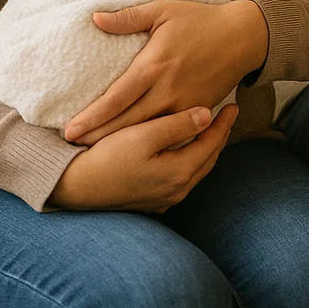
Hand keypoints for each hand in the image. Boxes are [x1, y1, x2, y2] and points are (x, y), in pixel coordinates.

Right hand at [50, 103, 238, 211]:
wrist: (74, 187)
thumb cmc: (107, 157)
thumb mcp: (143, 135)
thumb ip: (178, 125)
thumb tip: (208, 115)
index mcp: (180, 172)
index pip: (212, 143)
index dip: (224, 123)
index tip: (234, 105)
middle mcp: (177, 190)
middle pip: (208, 159)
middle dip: (219, 137)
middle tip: (226, 117)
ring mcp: (164, 199)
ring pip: (196, 171)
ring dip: (205, 151)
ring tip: (209, 132)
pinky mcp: (151, 202)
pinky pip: (180, 180)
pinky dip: (188, 163)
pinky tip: (184, 153)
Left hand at [63, 0, 266, 144]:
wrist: (244, 36)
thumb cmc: (201, 20)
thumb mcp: (163, 10)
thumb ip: (128, 17)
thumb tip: (95, 18)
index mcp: (154, 65)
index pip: (116, 98)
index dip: (92, 117)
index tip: (70, 131)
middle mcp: (168, 89)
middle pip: (128, 122)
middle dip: (99, 136)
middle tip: (73, 148)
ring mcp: (185, 103)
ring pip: (149, 131)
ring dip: (123, 141)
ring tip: (97, 151)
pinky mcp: (199, 109)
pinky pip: (172, 131)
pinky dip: (152, 141)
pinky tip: (137, 148)